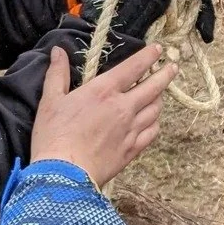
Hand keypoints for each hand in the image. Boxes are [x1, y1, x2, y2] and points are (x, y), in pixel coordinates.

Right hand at [31, 43, 174, 186]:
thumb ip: (57, 74)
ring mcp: (131, 129)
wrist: (64, 175)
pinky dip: (155, 122)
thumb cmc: (54, 136)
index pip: (134, 67)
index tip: (158, 49)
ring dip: (160, 98)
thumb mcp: (50, 100)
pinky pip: (152, 132)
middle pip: (154, 87)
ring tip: (160, 93)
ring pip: (155, 109)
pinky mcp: (132, 149)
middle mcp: (123, 108)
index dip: (149, 56)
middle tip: (172, 66)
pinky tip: (153, 121)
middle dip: (165, 74)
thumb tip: (58, 51)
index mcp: (104, 91)